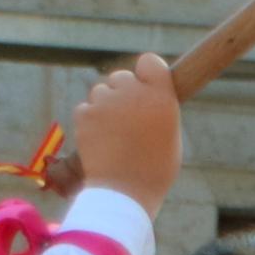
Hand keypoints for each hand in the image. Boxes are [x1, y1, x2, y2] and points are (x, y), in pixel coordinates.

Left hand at [71, 54, 183, 210]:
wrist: (124, 193)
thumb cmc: (154, 170)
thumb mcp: (169, 136)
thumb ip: (158, 109)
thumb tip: (146, 96)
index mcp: (162, 98)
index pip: (150, 61)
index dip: (146, 73)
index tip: (145, 85)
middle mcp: (134, 93)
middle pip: (122, 76)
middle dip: (122, 92)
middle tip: (127, 119)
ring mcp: (107, 102)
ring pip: (101, 91)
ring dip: (105, 106)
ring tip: (114, 135)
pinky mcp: (85, 113)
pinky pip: (86, 108)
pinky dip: (90, 121)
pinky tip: (100, 141)